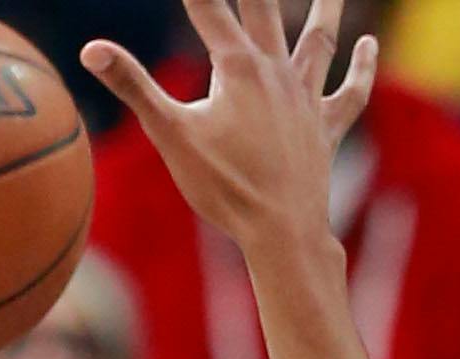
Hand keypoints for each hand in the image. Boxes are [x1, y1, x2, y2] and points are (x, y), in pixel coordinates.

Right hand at [83, 0, 376, 255]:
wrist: (283, 235)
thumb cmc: (225, 189)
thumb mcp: (172, 137)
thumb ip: (135, 87)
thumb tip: (91, 50)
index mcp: (237, 68)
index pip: (206, 5)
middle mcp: (276, 72)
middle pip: (264, 7)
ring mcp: (305, 99)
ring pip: (317, 41)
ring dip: (324, 7)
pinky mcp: (325, 128)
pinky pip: (349, 93)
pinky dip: (361, 69)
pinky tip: (369, 45)